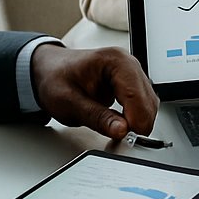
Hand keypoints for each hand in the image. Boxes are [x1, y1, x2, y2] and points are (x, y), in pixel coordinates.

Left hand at [30, 44, 158, 139]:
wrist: (49, 70)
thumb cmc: (55, 79)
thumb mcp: (69, 103)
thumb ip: (97, 117)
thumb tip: (122, 130)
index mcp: (114, 60)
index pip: (136, 95)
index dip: (135, 121)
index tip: (126, 138)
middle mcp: (128, 63)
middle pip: (147, 100)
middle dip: (137, 123)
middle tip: (119, 137)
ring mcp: (132, 72)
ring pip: (149, 104)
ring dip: (138, 121)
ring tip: (116, 129)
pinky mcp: (132, 83)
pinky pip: (143, 103)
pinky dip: (136, 117)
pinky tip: (120, 123)